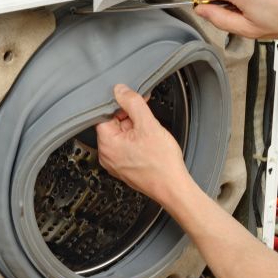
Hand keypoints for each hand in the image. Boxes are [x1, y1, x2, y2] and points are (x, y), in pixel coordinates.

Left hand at [95, 84, 192, 204]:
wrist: (173, 187)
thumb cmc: (161, 163)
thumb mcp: (148, 124)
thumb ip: (132, 103)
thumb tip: (120, 90)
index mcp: (107, 143)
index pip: (104, 114)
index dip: (120, 105)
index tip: (134, 102)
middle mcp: (106, 155)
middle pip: (112, 124)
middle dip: (129, 117)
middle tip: (146, 119)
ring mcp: (115, 163)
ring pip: (121, 136)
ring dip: (135, 129)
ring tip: (150, 134)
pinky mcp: (124, 168)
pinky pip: (126, 147)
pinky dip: (136, 141)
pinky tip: (150, 144)